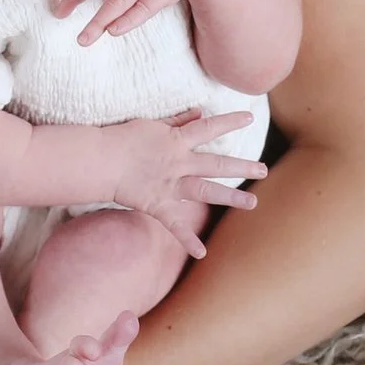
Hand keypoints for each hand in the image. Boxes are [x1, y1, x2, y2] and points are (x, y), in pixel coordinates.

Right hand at [107, 108, 265, 257]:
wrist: (101, 160)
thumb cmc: (124, 138)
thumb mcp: (153, 124)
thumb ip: (179, 120)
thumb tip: (200, 111)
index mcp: (177, 140)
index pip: (209, 127)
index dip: (229, 122)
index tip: (249, 118)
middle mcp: (179, 163)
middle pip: (216, 163)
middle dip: (242, 166)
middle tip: (263, 168)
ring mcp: (170, 185)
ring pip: (206, 191)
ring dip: (230, 197)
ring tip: (253, 203)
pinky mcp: (158, 204)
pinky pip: (175, 225)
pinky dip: (187, 240)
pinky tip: (202, 253)